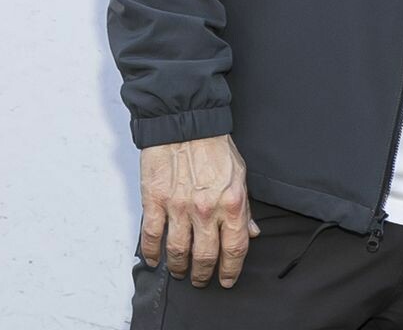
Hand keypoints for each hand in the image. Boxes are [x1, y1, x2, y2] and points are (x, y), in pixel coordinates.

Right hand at [139, 134, 260, 287]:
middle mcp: (206, 209)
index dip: (231, 269)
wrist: (185, 123)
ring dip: (179, 267)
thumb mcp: (240, 174)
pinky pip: (151, 236)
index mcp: (232, 202)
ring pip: (178, 251)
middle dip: (204, 274)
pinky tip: (154, 259)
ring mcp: (179, 207)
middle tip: (201, 279)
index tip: (226, 278)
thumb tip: (250, 231)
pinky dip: (152, 252)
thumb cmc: (213, 145)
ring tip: (180, 272)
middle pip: (205, 256)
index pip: (235, 247)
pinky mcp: (155, 201)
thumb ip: (245, 207)